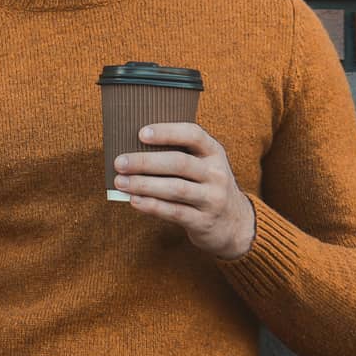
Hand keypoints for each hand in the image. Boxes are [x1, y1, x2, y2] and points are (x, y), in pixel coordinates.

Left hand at [113, 122, 256, 258]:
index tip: (140, 133)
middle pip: (179, 163)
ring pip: (175, 188)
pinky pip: (175, 212)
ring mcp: (213, 198)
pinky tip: (134, 201)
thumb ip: (178, 154)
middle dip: (145, 162)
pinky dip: (152, 206)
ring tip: (120, 182)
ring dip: (144, 184)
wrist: (235, 224)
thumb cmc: (205, 186)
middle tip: (119, 162)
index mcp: (214, 152)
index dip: (167, 132)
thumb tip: (130, 149)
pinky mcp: (204, 221)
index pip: (193, 134)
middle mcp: (216, 173)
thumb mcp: (202, 165)